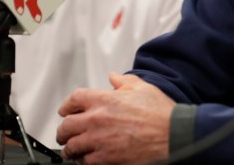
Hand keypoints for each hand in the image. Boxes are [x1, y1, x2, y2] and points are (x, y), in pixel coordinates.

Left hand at [57, 72, 174, 163]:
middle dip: (63, 131)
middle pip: (67, 125)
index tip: (65, 111)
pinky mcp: (106, 158)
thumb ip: (123, 81)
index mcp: (104, 99)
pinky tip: (85, 159)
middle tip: (64, 134)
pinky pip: (85, 161)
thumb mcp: (141, 87)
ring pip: (72, 146)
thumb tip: (113, 77)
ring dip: (70, 148)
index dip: (66, 105)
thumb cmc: (159, 112)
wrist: (171, 134)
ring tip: (71, 150)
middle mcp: (97, 119)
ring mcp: (100, 140)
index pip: (74, 99)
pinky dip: (83, 161)